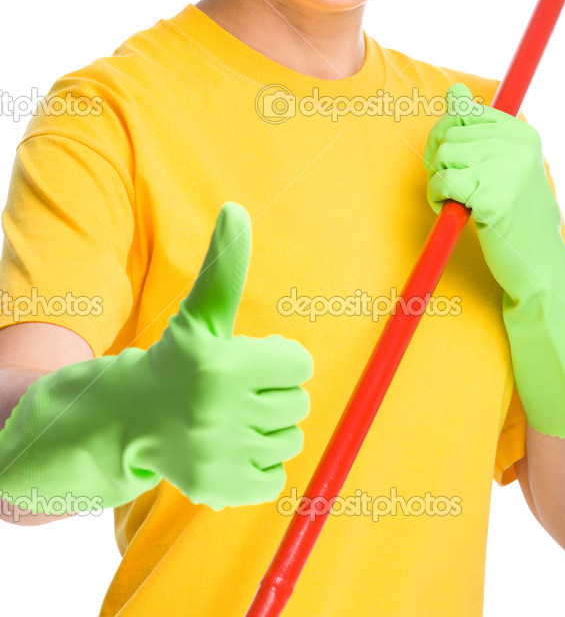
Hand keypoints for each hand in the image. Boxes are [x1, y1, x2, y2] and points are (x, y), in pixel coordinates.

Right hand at [0, 203, 312, 511]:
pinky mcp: (218, 490)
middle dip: (275, 392)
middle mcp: (218, 412)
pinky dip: (260, 465)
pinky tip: (231, 448)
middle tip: (239, 390)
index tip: (248, 360)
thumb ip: (225, 266)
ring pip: (290, 439)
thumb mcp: (202, 313)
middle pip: (297, 402)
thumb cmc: (178, 358)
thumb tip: (236, 208)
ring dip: (271, 428)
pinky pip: (275, 478)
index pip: (298, 362)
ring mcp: (218, 455)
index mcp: (221, 364)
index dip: (279, 358)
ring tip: (235, 418)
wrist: (130, 420)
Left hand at [423, 82, 563, 294]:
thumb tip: (454, 90)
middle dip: (439, 160)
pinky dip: (437, 198)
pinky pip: (442, 182)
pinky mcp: (491, 196)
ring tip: (456, 200)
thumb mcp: (503, 165)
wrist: (539, 264)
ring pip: (443, 155)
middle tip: (451, 186)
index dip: (446, 136)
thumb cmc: (517, 216)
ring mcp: (506, 169)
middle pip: (449, 132)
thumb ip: (480, 128)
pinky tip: (455, 211)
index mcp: (522, 133)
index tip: (451, 161)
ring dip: (438, 180)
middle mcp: (517, 145)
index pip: (464, 111)